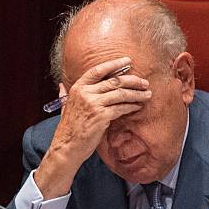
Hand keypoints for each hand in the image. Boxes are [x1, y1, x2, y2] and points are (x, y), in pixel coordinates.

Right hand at [35, 57, 150, 198]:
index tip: (128, 61)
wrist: (67, 146)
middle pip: (114, 81)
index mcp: (78, 87)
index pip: (98, 70)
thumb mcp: (65, 107)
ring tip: (147, 94)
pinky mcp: (101, 116)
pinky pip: (121, 108)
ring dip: (136, 94)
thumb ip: (65, 95)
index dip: (114, 64)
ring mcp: (94, 104)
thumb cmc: (69, 129)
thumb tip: (61, 86)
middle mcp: (85, 93)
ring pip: (120, 94)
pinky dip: (131, 106)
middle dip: (132, 80)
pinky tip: (138, 107)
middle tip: (144, 82)